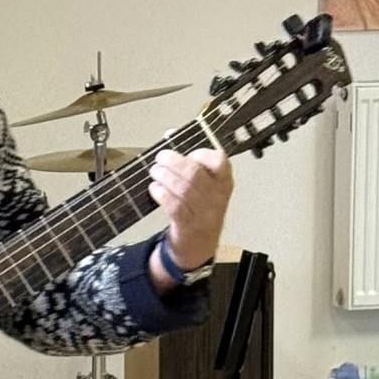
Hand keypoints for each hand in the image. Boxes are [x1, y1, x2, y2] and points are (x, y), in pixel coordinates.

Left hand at [147, 147, 232, 282]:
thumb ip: (191, 161)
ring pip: (183, 189)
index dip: (200, 153)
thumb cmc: (200, 208)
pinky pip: (174, 206)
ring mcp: (204, 213)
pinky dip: (161, 194)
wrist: (199, 246)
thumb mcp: (204, 185)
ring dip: (164, 176)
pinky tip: (154, 188)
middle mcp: (217, 197)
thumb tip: (170, 133)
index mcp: (224, 182)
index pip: (219, 161)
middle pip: (194, 173)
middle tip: (160, 158)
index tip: (187, 152)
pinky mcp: (188, 226)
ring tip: (154, 171)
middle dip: (174, 162)